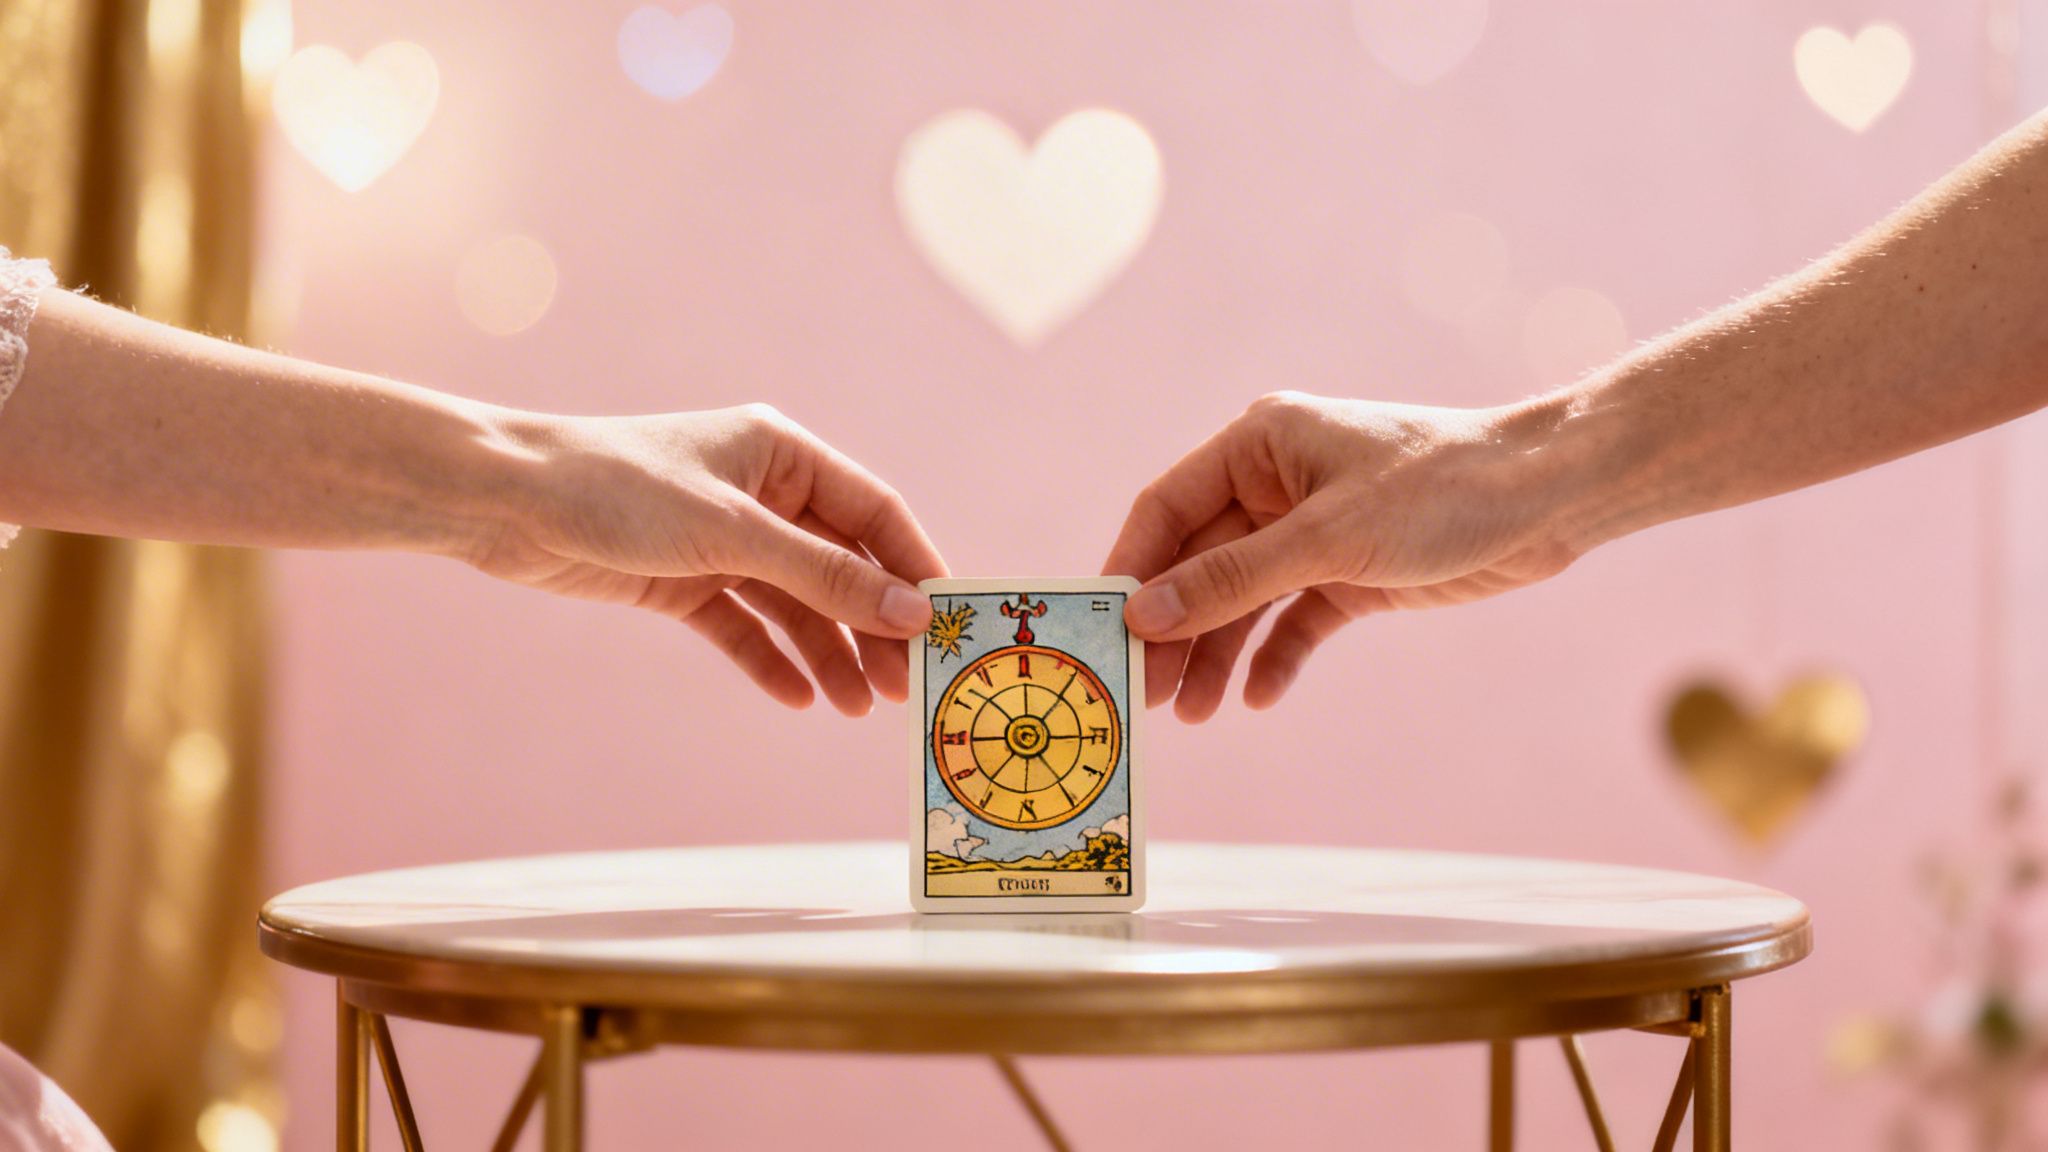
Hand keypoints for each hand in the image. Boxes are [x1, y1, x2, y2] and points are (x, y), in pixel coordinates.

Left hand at [469, 403, 944, 714]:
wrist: (505, 503)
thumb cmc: (618, 488)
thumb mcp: (732, 533)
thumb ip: (824, 576)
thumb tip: (911, 613)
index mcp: (782, 454)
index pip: (875, 513)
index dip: (916, 567)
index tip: (952, 623)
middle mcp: (761, 495)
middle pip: (841, 566)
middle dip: (875, 626)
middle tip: (912, 687)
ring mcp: (724, 541)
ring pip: (798, 605)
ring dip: (830, 653)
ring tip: (859, 708)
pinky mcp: (685, 582)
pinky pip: (747, 628)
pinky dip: (774, 662)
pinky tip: (802, 700)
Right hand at [1104, 392, 1580, 718]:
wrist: (1549, 499)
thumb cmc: (1440, 489)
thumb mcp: (1327, 539)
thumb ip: (1232, 579)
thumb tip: (1146, 615)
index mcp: (1257, 444)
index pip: (1166, 509)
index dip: (1131, 570)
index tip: (1101, 632)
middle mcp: (1276, 483)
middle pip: (1199, 563)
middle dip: (1173, 630)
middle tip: (1141, 696)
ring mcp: (1312, 530)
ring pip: (1242, 599)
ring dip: (1217, 654)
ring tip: (1194, 716)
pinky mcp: (1350, 571)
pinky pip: (1292, 619)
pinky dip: (1274, 656)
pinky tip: (1256, 698)